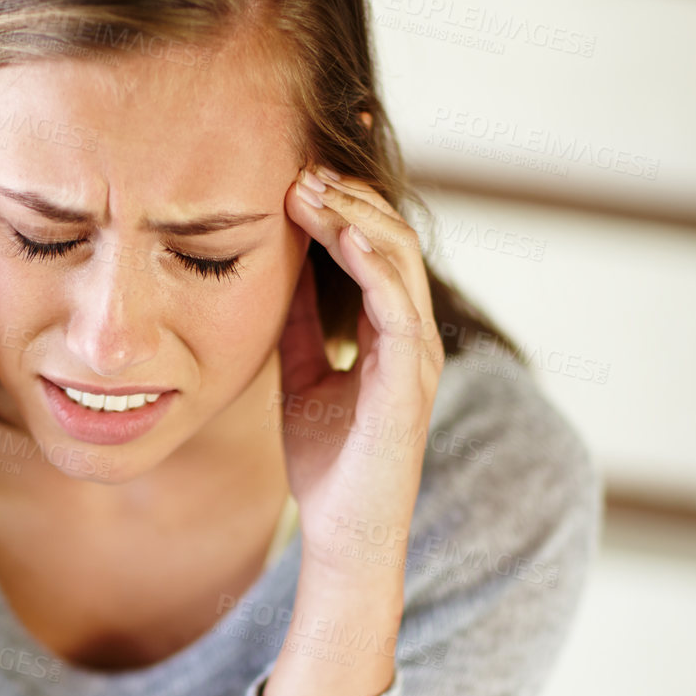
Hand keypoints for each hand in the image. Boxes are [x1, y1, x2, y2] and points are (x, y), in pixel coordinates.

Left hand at [279, 168, 444, 590]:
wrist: (340, 532)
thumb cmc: (326, 461)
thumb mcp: (300, 373)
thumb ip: (297, 323)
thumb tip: (278, 267)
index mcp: (389, 330)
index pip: (377, 246)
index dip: (348, 200)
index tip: (304, 163)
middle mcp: (411, 336)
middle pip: (392, 240)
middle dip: (350, 194)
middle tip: (302, 163)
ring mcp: (417, 356)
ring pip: (400, 262)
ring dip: (356, 216)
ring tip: (312, 186)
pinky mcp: (409, 382)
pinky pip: (399, 307)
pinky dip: (373, 264)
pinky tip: (342, 233)